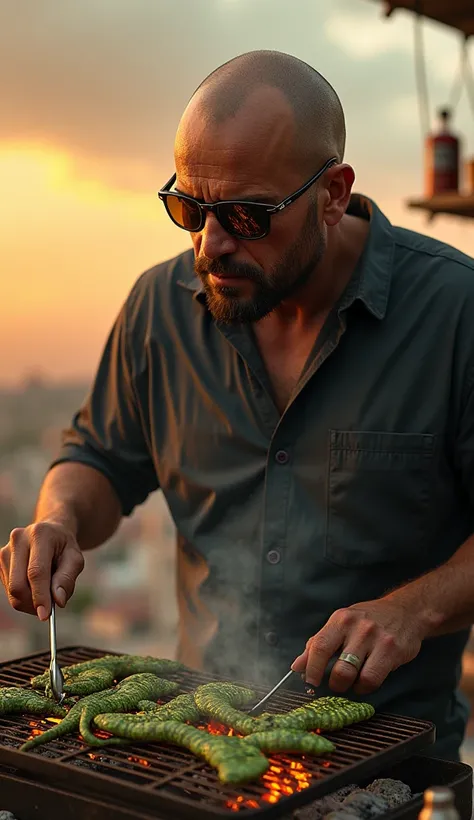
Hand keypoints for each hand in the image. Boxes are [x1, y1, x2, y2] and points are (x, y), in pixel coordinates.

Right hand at [0, 521, 84, 620]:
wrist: (50, 533)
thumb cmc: (64, 548)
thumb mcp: (75, 559)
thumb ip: (67, 578)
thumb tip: (58, 601)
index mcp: (40, 534)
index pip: (36, 572)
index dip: (40, 596)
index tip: (45, 615)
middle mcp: (18, 539)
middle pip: (18, 585)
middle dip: (33, 603)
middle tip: (48, 609)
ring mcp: (5, 550)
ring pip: (12, 591)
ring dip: (29, 601)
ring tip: (45, 590)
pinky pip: (8, 590)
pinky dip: (23, 596)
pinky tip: (34, 586)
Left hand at [291, 597, 423, 694]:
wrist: (406, 611)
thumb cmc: (369, 620)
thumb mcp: (341, 624)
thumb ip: (318, 644)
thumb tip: (297, 666)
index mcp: (340, 619)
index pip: (319, 646)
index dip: (311, 668)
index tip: (309, 680)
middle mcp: (357, 627)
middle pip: (338, 667)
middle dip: (333, 683)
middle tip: (334, 683)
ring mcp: (376, 639)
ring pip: (354, 676)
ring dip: (348, 686)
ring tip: (350, 682)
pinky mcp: (392, 651)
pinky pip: (372, 680)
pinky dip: (364, 687)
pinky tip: (364, 681)